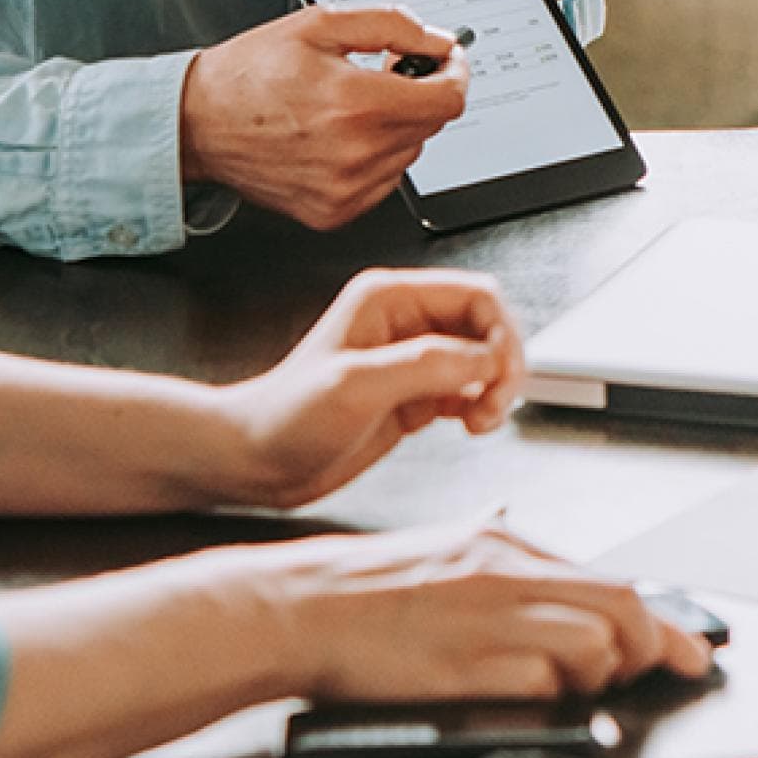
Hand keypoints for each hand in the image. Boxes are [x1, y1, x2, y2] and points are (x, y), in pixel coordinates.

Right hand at [180, 6, 467, 230]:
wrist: (197, 123)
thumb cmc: (250, 74)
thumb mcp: (320, 24)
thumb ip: (390, 25)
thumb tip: (436, 40)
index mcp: (356, 105)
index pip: (448, 100)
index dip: (455, 73)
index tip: (445, 61)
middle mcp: (355, 153)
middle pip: (431, 124)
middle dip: (419, 91)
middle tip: (385, 72)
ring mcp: (345, 189)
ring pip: (409, 151)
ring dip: (396, 125)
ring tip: (350, 105)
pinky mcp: (333, 211)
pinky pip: (384, 180)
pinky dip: (375, 155)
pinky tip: (339, 136)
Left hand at [216, 271, 526, 508]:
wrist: (255, 462)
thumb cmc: (287, 418)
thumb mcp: (357, 385)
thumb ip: (426, 365)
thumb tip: (486, 359)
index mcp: (391, 299)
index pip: (476, 295)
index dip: (500, 332)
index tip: (500, 374)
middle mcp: (407, 322)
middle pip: (488, 326)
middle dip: (503, 364)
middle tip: (495, 403)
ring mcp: (412, 359)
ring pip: (484, 358)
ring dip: (496, 388)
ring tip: (481, 420)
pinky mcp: (415, 393)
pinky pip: (469, 388)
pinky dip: (481, 405)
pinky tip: (469, 424)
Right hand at [266, 517, 715, 701]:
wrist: (304, 605)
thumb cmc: (369, 585)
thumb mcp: (446, 542)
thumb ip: (494, 538)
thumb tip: (515, 520)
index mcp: (508, 542)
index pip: (611, 578)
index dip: (663, 620)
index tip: (691, 646)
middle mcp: (509, 573)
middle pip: (622, 605)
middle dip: (654, 647)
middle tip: (659, 670)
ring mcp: (490, 617)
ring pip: (594, 642)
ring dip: (600, 675)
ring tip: (576, 688)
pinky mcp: (466, 664)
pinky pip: (541, 683)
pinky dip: (552, 696)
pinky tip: (533, 697)